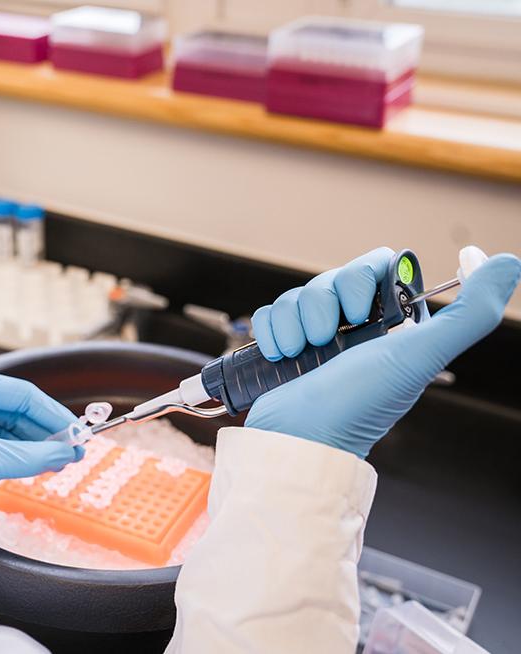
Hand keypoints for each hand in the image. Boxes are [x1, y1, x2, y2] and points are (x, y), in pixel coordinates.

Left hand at [0, 366, 81, 518]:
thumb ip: (27, 457)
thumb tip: (65, 455)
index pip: (19, 394)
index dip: (52, 415)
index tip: (77, 435)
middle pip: (11, 409)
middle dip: (42, 432)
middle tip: (71, 453)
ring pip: (0, 425)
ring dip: (26, 444)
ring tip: (55, 462)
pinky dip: (7, 450)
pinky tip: (29, 463)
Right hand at [245, 249, 520, 457]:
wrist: (298, 439)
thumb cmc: (358, 406)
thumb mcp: (419, 358)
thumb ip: (470, 314)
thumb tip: (507, 261)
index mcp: (390, 326)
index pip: (374, 267)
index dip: (359, 280)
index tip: (359, 314)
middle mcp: (354, 330)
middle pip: (331, 278)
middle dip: (322, 305)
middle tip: (326, 340)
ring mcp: (315, 338)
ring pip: (298, 294)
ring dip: (295, 322)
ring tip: (300, 354)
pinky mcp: (282, 346)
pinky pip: (269, 313)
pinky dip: (270, 332)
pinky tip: (280, 354)